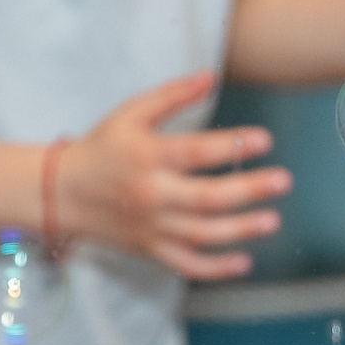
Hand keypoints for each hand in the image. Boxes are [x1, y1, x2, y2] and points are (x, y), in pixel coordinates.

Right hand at [55, 73, 291, 279]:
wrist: (62, 192)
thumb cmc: (102, 148)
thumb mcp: (129, 114)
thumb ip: (171, 95)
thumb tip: (210, 76)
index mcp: (147, 156)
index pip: (196, 152)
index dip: (232, 146)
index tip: (265, 140)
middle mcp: (152, 194)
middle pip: (207, 197)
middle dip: (249, 190)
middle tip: (282, 181)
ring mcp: (152, 226)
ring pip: (203, 234)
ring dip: (241, 230)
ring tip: (272, 221)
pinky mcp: (151, 249)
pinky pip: (187, 265)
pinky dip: (215, 268)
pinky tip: (244, 262)